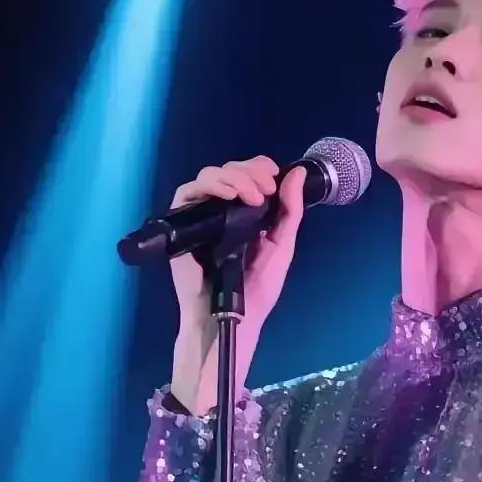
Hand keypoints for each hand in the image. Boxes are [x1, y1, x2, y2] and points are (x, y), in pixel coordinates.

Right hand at [169, 155, 306, 328]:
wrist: (233, 316)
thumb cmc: (257, 288)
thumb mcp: (282, 246)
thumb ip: (291, 211)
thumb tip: (299, 173)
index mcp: (245, 212)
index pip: (247, 174)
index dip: (258, 166)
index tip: (274, 173)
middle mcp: (221, 209)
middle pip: (228, 169)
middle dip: (250, 172)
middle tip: (265, 189)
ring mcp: (200, 215)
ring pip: (209, 175)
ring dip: (233, 177)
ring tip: (251, 196)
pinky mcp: (182, 224)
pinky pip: (187, 192)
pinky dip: (209, 186)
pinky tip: (228, 195)